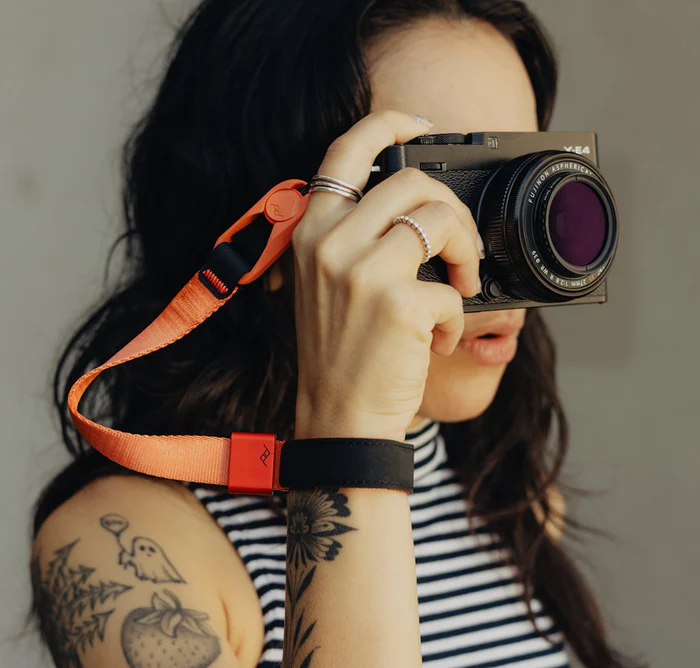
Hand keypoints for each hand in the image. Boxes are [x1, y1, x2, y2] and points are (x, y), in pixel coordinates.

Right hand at [292, 110, 482, 440]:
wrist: (339, 418)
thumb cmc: (339, 353)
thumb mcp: (327, 284)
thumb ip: (354, 237)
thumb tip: (413, 207)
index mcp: (310, 231)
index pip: (346, 151)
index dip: (388, 123)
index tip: (421, 126)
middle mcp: (329, 242)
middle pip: (413, 182)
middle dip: (452, 210)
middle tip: (460, 249)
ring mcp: (362, 271)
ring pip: (441, 219)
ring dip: (467, 252)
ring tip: (460, 286)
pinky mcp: (399, 304)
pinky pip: (453, 288)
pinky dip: (456, 317)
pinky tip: (437, 341)